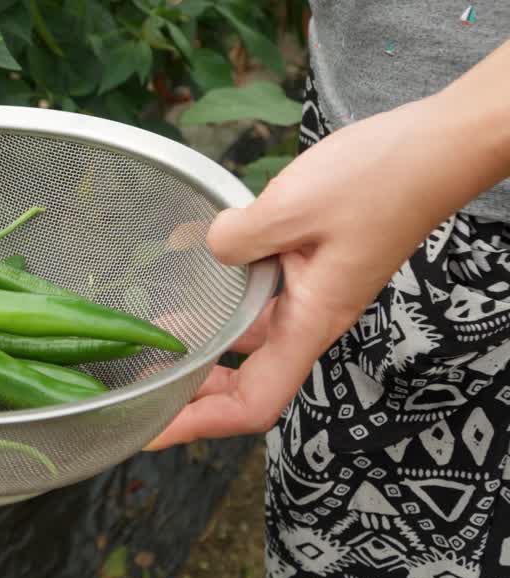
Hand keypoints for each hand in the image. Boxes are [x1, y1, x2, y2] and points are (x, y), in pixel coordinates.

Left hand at [144, 94, 506, 449]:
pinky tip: (192, 278)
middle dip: (193, 390)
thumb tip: (209, 250)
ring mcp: (313, 291)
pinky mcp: (312, 264)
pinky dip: (223, 300)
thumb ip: (238, 239)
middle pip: (246, 379)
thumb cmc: (378, 178)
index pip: (253, 401)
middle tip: (140, 384)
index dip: (199, 422)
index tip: (150, 430)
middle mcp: (312, 317)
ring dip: (203, 342)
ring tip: (152, 335)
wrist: (436, 148)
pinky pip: (260, 297)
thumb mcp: (291, 205)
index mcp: (311, 321)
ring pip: (250, 336)